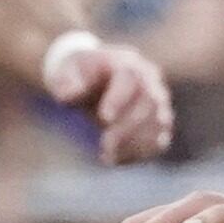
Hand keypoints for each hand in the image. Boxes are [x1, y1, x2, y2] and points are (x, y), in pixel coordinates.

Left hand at [47, 32, 176, 163]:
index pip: (131, 78)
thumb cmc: (79, 76)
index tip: (103, 119)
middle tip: (105, 145)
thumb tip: (68, 95)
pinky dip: (140, 153)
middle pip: (149, 102)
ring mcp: (159, 103)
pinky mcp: (159, 124)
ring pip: (159, 123)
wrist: (95, 80)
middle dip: (128, 127)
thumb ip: (64, 82)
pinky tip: (116, 159)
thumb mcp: (65, 72)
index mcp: (128, 63)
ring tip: (109, 157)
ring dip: (136, 144)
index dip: (119, 99)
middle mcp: (150, 81)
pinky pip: (159, 141)